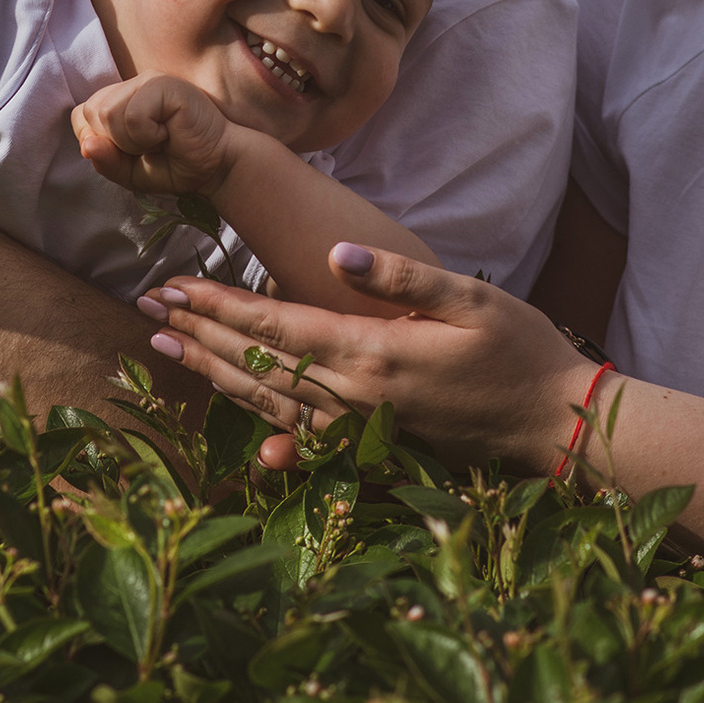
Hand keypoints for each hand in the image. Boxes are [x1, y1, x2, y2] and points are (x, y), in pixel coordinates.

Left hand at [74, 74, 244, 196]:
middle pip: (92, 113)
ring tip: (160, 140)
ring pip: (109, 113)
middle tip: (149, 146)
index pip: (81, 115)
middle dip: (117, 143)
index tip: (129, 151)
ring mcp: (148, 81)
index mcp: (120, 99)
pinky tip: (169, 133)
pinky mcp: (165, 84)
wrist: (216, 168)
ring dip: (133, 141)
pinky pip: (133, 115)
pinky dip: (147, 136)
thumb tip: (86, 145)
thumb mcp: (131, 172)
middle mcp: (131, 85)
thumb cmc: (176, 165)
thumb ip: (106, 160)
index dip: (98, 140)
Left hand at [143, 243, 595, 470]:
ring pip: (268, 403)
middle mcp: (356, 398)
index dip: (217, 305)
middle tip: (147, 310)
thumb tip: (337, 254)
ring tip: (168, 349)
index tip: (172, 285)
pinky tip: (240, 433)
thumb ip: (401, 277)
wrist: (556, 427)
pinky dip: (264, 430)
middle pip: (257, 364)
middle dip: (198, 333)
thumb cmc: (521, 350)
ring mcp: (363, 430)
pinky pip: (305, 441)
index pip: (274, 326)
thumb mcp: (471, 297)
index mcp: (373, 353)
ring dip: (213, 374)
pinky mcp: (376, 449)